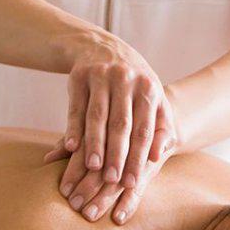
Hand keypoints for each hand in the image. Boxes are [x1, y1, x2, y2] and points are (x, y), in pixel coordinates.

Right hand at [42, 40, 178, 223]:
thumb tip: (158, 156)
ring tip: (92, 168)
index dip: (138, 157)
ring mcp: (102, 76)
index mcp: (148, 88)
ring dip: (95, 143)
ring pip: (98, 116)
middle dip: (117, 155)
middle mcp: (126, 80)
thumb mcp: (151, 98)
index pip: (144, 130)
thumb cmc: (132, 84)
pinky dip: (73, 127)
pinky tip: (70, 147)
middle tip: (112, 181)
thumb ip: (158, 127)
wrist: (102, 47)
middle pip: (121, 124)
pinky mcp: (80, 76)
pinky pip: (76, 106)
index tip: (132, 183)